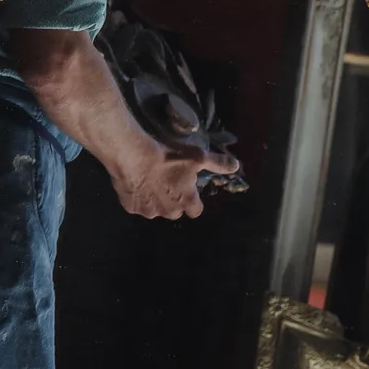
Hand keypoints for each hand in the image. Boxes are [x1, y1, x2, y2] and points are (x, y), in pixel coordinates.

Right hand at [109, 140, 240, 219]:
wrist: (134, 156)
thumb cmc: (167, 157)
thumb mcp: (197, 156)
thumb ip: (217, 162)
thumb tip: (236, 165)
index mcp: (187, 202)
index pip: (195, 210)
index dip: (192, 199)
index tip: (186, 188)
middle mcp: (170, 212)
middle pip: (175, 211)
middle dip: (172, 201)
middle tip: (166, 182)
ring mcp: (150, 212)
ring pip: (155, 209)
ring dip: (154, 200)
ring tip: (148, 181)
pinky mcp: (132, 208)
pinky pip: (136, 206)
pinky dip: (137, 198)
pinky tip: (135, 183)